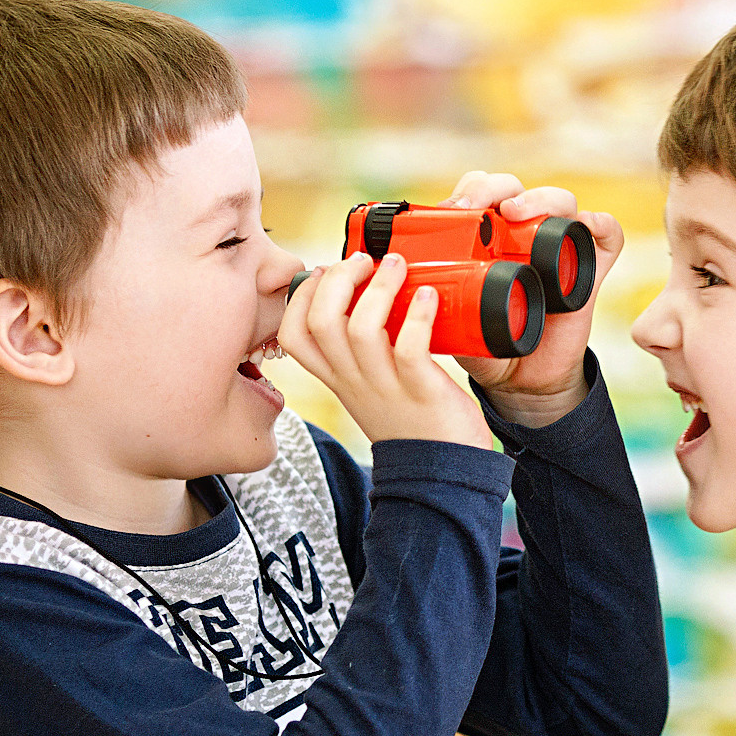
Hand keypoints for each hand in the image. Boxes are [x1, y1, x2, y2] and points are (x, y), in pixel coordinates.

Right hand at [277, 251, 490, 448]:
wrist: (443, 475)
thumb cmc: (412, 422)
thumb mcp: (370, 387)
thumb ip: (361, 350)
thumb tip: (367, 296)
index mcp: (338, 378)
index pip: (292, 335)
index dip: (302, 296)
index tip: (326, 270)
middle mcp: (354, 380)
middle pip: (320, 322)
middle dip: (337, 280)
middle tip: (364, 261)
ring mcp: (385, 386)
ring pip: (360, 329)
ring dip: (378, 287)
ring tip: (397, 265)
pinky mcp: (421, 390)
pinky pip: (410, 347)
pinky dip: (418, 315)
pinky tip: (428, 296)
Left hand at [441, 171, 623, 425]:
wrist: (520, 382)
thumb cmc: (481, 345)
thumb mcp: (444, 318)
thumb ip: (419, 299)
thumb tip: (383, 282)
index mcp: (486, 237)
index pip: (478, 191)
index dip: (465, 192)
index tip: (444, 213)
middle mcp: (522, 234)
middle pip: (514, 189)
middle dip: (492, 187)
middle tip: (472, 207)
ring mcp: (558, 247)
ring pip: (558, 201)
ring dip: (538, 198)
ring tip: (515, 213)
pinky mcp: (589, 268)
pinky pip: (605, 234)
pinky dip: (600, 225)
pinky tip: (586, 228)